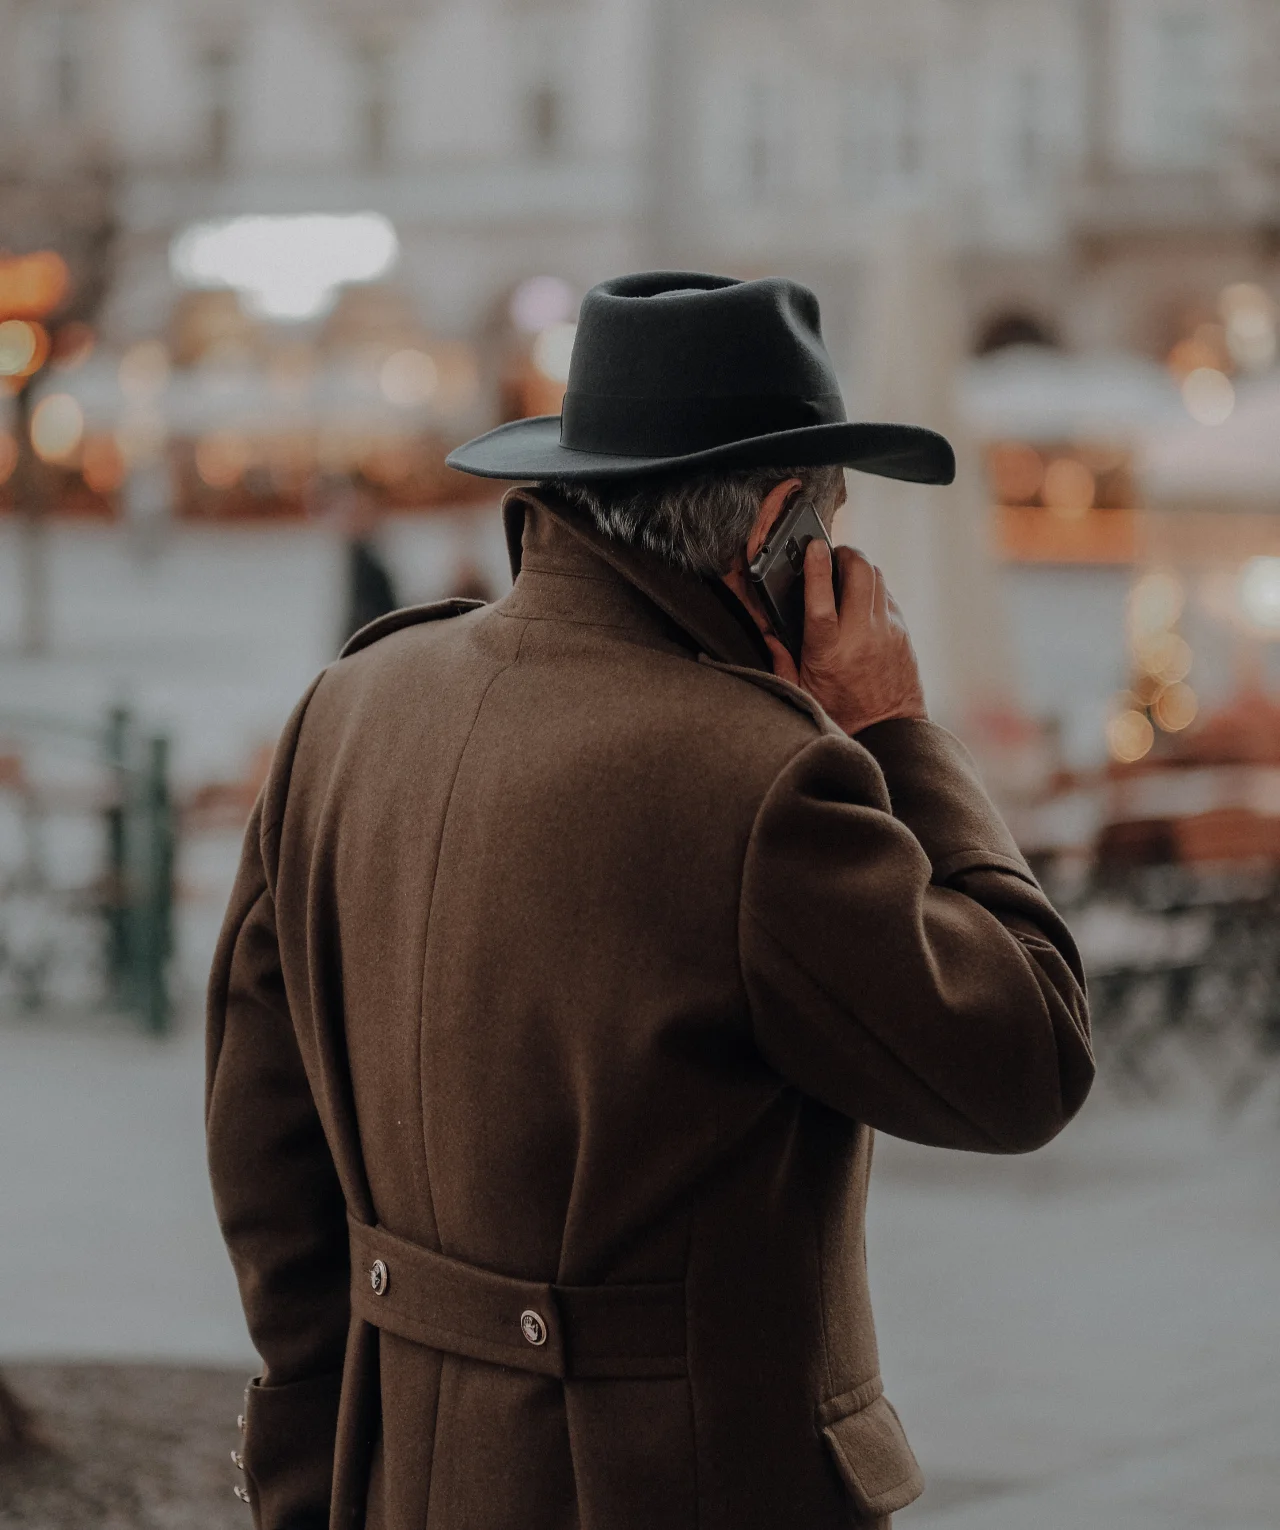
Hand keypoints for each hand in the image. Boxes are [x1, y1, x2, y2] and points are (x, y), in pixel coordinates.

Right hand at [763, 542, 926, 734]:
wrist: (889, 732)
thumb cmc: (842, 714)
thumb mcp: (802, 691)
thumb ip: (782, 659)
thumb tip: (769, 632)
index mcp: (829, 652)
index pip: (822, 600)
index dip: (817, 568)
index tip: (814, 546)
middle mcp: (862, 637)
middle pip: (860, 574)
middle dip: (846, 554)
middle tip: (833, 554)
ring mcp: (887, 632)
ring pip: (877, 578)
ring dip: (860, 568)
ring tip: (845, 573)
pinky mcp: (904, 633)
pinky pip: (888, 597)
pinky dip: (874, 590)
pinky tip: (862, 600)